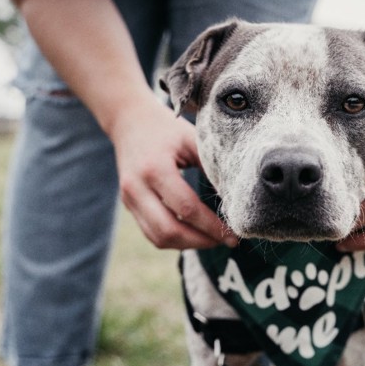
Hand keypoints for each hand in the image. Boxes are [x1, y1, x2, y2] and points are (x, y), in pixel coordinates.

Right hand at [109, 96, 237, 249]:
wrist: (129, 121)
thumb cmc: (167, 129)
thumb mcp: (192, 140)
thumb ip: (211, 167)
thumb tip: (235, 198)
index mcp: (155, 169)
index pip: (187, 208)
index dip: (212, 226)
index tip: (233, 233)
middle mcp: (137, 188)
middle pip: (170, 231)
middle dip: (201, 241)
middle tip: (226, 241)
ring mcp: (129, 199)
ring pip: (158, 238)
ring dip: (188, 244)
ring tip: (213, 239)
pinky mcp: (129, 205)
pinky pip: (151, 233)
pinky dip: (174, 239)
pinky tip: (195, 234)